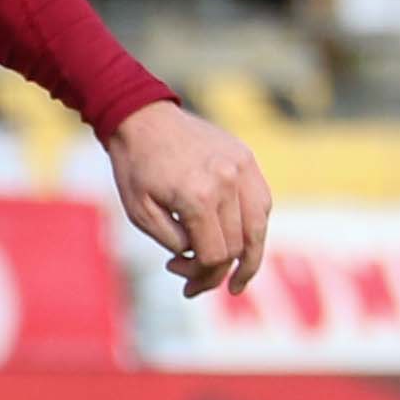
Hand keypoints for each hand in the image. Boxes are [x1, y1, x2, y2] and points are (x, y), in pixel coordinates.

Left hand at [108, 101, 273, 300]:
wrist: (143, 118)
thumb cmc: (136, 168)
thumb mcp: (141, 214)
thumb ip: (174, 243)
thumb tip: (201, 260)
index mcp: (198, 198)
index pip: (214, 256)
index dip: (199, 275)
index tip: (174, 270)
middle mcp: (227, 183)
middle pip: (236, 247)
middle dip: (216, 271)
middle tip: (192, 280)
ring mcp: (242, 168)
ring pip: (258, 228)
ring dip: (250, 259)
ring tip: (238, 281)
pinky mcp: (247, 158)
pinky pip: (262, 202)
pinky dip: (255, 227)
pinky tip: (242, 242)